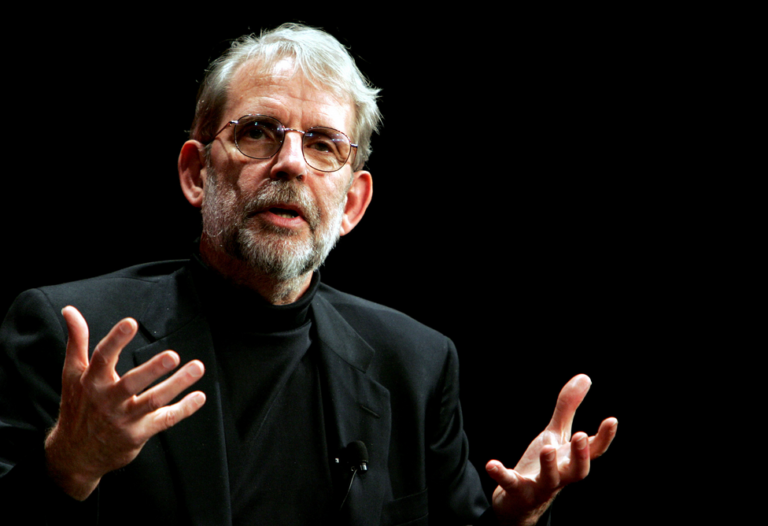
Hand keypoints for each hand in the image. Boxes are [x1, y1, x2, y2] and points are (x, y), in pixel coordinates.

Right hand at [44, 306, 205, 499]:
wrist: (74, 454)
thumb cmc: (78, 407)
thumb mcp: (72, 374)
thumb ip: (77, 341)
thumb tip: (71, 311)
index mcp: (91, 382)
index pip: (103, 358)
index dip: (115, 340)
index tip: (131, 323)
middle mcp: (107, 400)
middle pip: (131, 383)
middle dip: (153, 369)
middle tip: (173, 355)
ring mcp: (123, 419)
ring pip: (153, 401)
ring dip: (177, 385)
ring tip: (197, 367)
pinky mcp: (137, 434)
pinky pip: (164, 420)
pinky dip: (183, 409)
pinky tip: (199, 396)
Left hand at [485, 374, 617, 525]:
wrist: (520, 498)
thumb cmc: (544, 463)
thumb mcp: (555, 433)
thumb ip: (568, 408)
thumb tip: (584, 377)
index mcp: (571, 459)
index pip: (594, 450)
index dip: (605, 437)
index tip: (612, 420)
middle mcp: (561, 474)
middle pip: (578, 471)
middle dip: (581, 455)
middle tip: (582, 435)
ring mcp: (541, 484)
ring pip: (550, 479)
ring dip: (550, 465)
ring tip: (547, 448)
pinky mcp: (518, 490)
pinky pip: (511, 483)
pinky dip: (502, 475)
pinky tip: (491, 464)